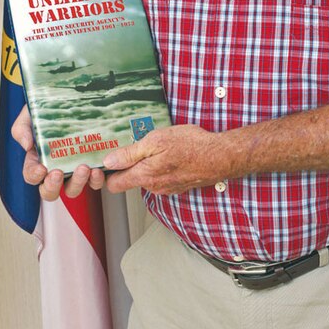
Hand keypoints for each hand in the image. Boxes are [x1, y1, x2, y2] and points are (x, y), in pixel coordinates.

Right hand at [11, 104, 105, 199]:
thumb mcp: (31, 114)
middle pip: (50, 191)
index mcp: (38, 160)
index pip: (31, 175)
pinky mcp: (93, 167)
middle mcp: (55, 170)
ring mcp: (74, 170)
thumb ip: (22, 128)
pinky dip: (96, 180)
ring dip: (77, 183)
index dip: (34, 176)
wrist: (71, 99)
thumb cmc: (48, 110)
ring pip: (73, 189)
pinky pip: (94, 181)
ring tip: (84, 168)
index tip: (41, 169)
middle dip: (52, 186)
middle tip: (58, 173)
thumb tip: (27, 145)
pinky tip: (98, 169)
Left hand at [103, 124, 224, 194]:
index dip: (107, 173)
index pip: (114, 184)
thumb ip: (130, 153)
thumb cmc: (191, 145)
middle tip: (138, 142)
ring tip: (160, 145)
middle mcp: (153, 187)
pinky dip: (163, 166)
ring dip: (149, 163)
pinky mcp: (178, 186)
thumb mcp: (156, 141)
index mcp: (144, 176)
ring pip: (148, 177)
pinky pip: (163, 177)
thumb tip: (108, 161)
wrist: (220, 157)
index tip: (108, 159)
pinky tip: (173, 153)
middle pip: (131, 179)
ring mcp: (167, 188)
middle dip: (131, 163)